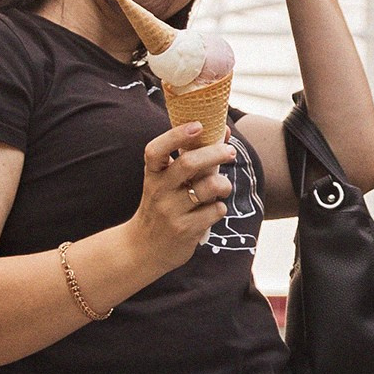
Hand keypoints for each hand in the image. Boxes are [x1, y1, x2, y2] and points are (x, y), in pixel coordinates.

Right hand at [126, 120, 233, 280]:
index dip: (176, 135)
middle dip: (215, 153)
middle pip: (189, 163)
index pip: (156, 150)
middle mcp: (159, 190)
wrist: (143, 248)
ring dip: (224, 184)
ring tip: (223, 187)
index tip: (198, 125)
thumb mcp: (165, 182)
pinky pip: (215, 211)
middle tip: (230, 151)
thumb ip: (191, 158)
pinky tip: (213, 211)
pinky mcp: (185, 230)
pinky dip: (220, 208)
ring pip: (209, 187)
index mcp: (153, 174)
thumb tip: (224, 131)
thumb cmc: (162, 206)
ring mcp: (171, 211)